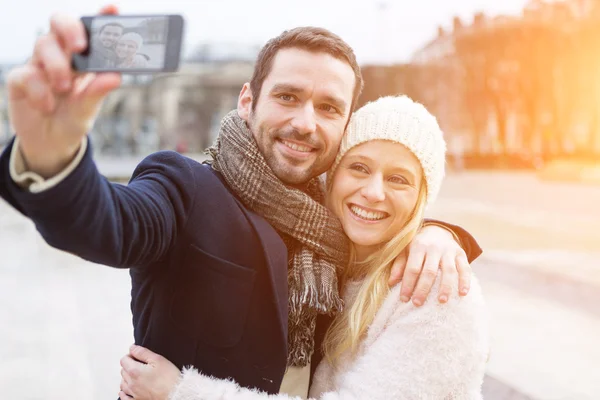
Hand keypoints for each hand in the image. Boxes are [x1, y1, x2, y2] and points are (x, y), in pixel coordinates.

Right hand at [6, 5, 120, 177]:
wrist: (50, 144)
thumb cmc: (73, 119)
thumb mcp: (89, 109)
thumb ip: (98, 91)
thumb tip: (115, 76)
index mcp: (83, 58)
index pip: (91, 31)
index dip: (101, 16)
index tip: (113, 9)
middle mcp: (61, 55)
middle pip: (60, 22)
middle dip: (70, 29)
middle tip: (79, 47)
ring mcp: (39, 64)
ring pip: (43, 44)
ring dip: (56, 66)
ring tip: (64, 88)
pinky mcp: (21, 79)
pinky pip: (26, 74)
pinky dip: (39, 90)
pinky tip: (47, 105)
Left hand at [119, 345, 180, 399]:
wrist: (176, 394)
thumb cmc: (169, 379)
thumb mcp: (158, 359)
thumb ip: (142, 352)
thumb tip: (132, 348)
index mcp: (135, 371)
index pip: (124, 360)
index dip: (131, 355)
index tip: (138, 356)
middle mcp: (131, 383)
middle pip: (123, 370)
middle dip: (129, 365)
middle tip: (141, 364)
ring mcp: (133, 394)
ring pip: (122, 383)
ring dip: (127, 377)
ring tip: (137, 375)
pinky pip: (124, 397)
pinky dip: (124, 392)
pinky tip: (128, 389)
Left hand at [388, 225, 470, 306]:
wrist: (437, 230)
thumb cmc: (417, 245)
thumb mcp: (405, 250)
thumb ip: (399, 265)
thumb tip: (391, 283)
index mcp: (418, 246)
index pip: (412, 268)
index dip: (408, 284)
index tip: (404, 299)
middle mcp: (434, 248)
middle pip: (429, 271)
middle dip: (423, 289)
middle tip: (418, 303)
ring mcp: (449, 251)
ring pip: (448, 270)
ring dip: (446, 287)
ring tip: (442, 301)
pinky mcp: (461, 254)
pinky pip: (465, 268)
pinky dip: (465, 281)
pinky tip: (463, 293)